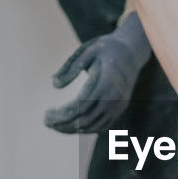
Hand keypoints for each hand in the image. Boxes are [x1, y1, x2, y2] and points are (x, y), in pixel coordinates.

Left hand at [45, 13, 151, 133]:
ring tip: (54, 124)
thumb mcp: (87, 50)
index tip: (46, 113)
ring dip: (71, 129)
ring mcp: (118, 106)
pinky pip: (101, 126)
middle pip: (85, 120)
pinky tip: (69, 124)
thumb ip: (70, 67)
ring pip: (92, 127)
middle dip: (63, 124)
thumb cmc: (106, 48)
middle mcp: (114, 97)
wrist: (132, 52)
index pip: (80, 105)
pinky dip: (84, 129)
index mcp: (105, 82)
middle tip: (45, 121)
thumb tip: (54, 85)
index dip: (62, 114)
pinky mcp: (119, 109)